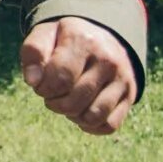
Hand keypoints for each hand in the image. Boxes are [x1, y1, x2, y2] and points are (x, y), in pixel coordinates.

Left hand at [21, 17, 136, 135]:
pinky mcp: (130, 95)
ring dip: (73, 116)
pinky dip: (91, 125)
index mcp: (84, 40)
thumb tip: (32, 80)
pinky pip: (109, 125)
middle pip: (74, 102)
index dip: (43, 88)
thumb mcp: (46, 36)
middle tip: (53, 94)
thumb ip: (33, 53)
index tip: (41, 84)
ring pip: (93, 116)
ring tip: (68, 102)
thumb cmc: (65, 41)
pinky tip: (82, 111)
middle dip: (55, 104)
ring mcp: (122, 78)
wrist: (101, 36)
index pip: (59, 79)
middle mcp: (108, 59)